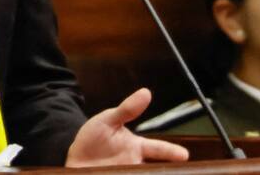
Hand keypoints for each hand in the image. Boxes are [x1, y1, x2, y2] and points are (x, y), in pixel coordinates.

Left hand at [65, 88, 188, 166]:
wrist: (75, 159)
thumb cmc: (93, 138)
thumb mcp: (107, 120)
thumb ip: (126, 110)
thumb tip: (146, 92)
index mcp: (136, 147)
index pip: (158, 149)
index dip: (172, 152)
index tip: (184, 155)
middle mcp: (135, 163)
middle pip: (156, 168)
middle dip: (167, 170)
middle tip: (174, 170)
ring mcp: (127, 173)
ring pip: (144, 173)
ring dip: (152, 173)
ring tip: (157, 173)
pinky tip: (129, 174)